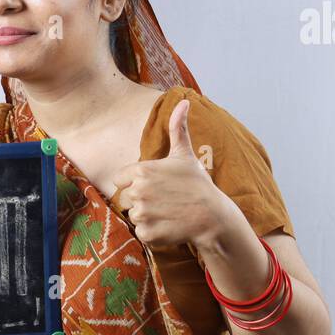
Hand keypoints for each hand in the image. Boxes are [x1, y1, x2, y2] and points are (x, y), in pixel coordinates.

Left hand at [110, 99, 236, 249]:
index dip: (136, 183)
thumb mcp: (185, 154)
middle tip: (165, 200)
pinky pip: (142, 233)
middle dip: (142, 200)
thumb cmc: (197, 184)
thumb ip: (177, 128)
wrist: (213, 216)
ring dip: (148, 217)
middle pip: (126, 199)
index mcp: (141, 171)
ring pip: (134, 216)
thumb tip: (183, 101)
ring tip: (168, 212)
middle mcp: (138, 192)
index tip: (155, 186)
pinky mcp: (147, 233)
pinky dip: (153, 233)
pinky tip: (169, 225)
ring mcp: (142, 214)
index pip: (121, 180)